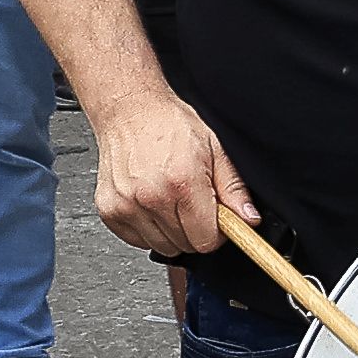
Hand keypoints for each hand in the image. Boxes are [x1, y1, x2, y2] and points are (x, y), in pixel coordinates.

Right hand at [89, 91, 259, 260]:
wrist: (129, 110)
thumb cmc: (168, 124)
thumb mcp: (214, 149)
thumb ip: (233, 188)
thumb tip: (248, 218)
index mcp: (182, 182)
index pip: (206, 239)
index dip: (217, 232)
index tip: (216, 219)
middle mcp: (151, 197)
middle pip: (185, 245)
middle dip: (195, 229)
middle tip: (192, 202)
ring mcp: (126, 206)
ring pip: (162, 246)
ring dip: (171, 232)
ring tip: (170, 201)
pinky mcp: (109, 211)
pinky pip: (138, 241)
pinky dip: (148, 230)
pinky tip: (151, 204)